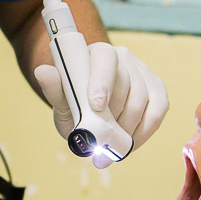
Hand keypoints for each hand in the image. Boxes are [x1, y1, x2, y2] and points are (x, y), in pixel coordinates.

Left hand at [33, 43, 168, 167]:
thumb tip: (42, 72)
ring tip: (113, 146)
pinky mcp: (156, 90)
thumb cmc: (75, 103)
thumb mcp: (61, 100)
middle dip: (116, 115)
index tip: (96, 106)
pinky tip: (130, 144)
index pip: (105, 58)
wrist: (89, 113)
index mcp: (98, 53)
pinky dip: (145, 130)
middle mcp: (124, 57)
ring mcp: (143, 72)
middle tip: (102, 140)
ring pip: (143, 98)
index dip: (103, 81)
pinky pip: (158, 109)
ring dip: (128, 127)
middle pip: (127, 82)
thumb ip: (54, 88)